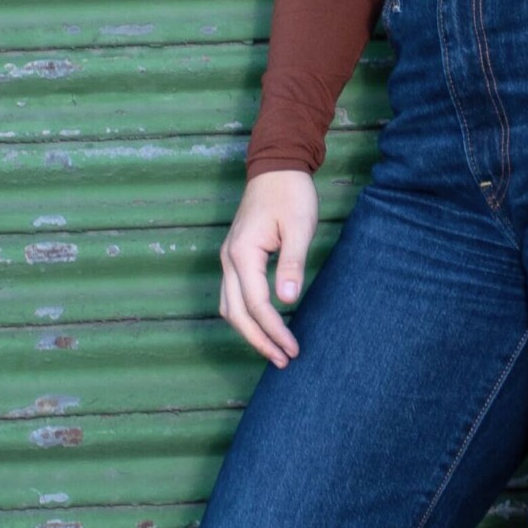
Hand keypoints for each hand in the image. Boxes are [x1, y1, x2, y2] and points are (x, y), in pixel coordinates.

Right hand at [220, 169, 318, 366]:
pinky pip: (233, 295)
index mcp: (242, 254)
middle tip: (283, 360)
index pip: (256, 305)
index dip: (274, 330)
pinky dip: (245, 316)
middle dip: (258, 340)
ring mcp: (228, 259)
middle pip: (235, 313)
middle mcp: (228, 259)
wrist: (276, 167)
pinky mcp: (235, 257)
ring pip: (229, 307)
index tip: (293, 349)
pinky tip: (264, 326)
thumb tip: (286, 301)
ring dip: (249, 332)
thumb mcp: (298, 228)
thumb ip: (291, 264)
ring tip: (274, 350)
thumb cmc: (291, 194)